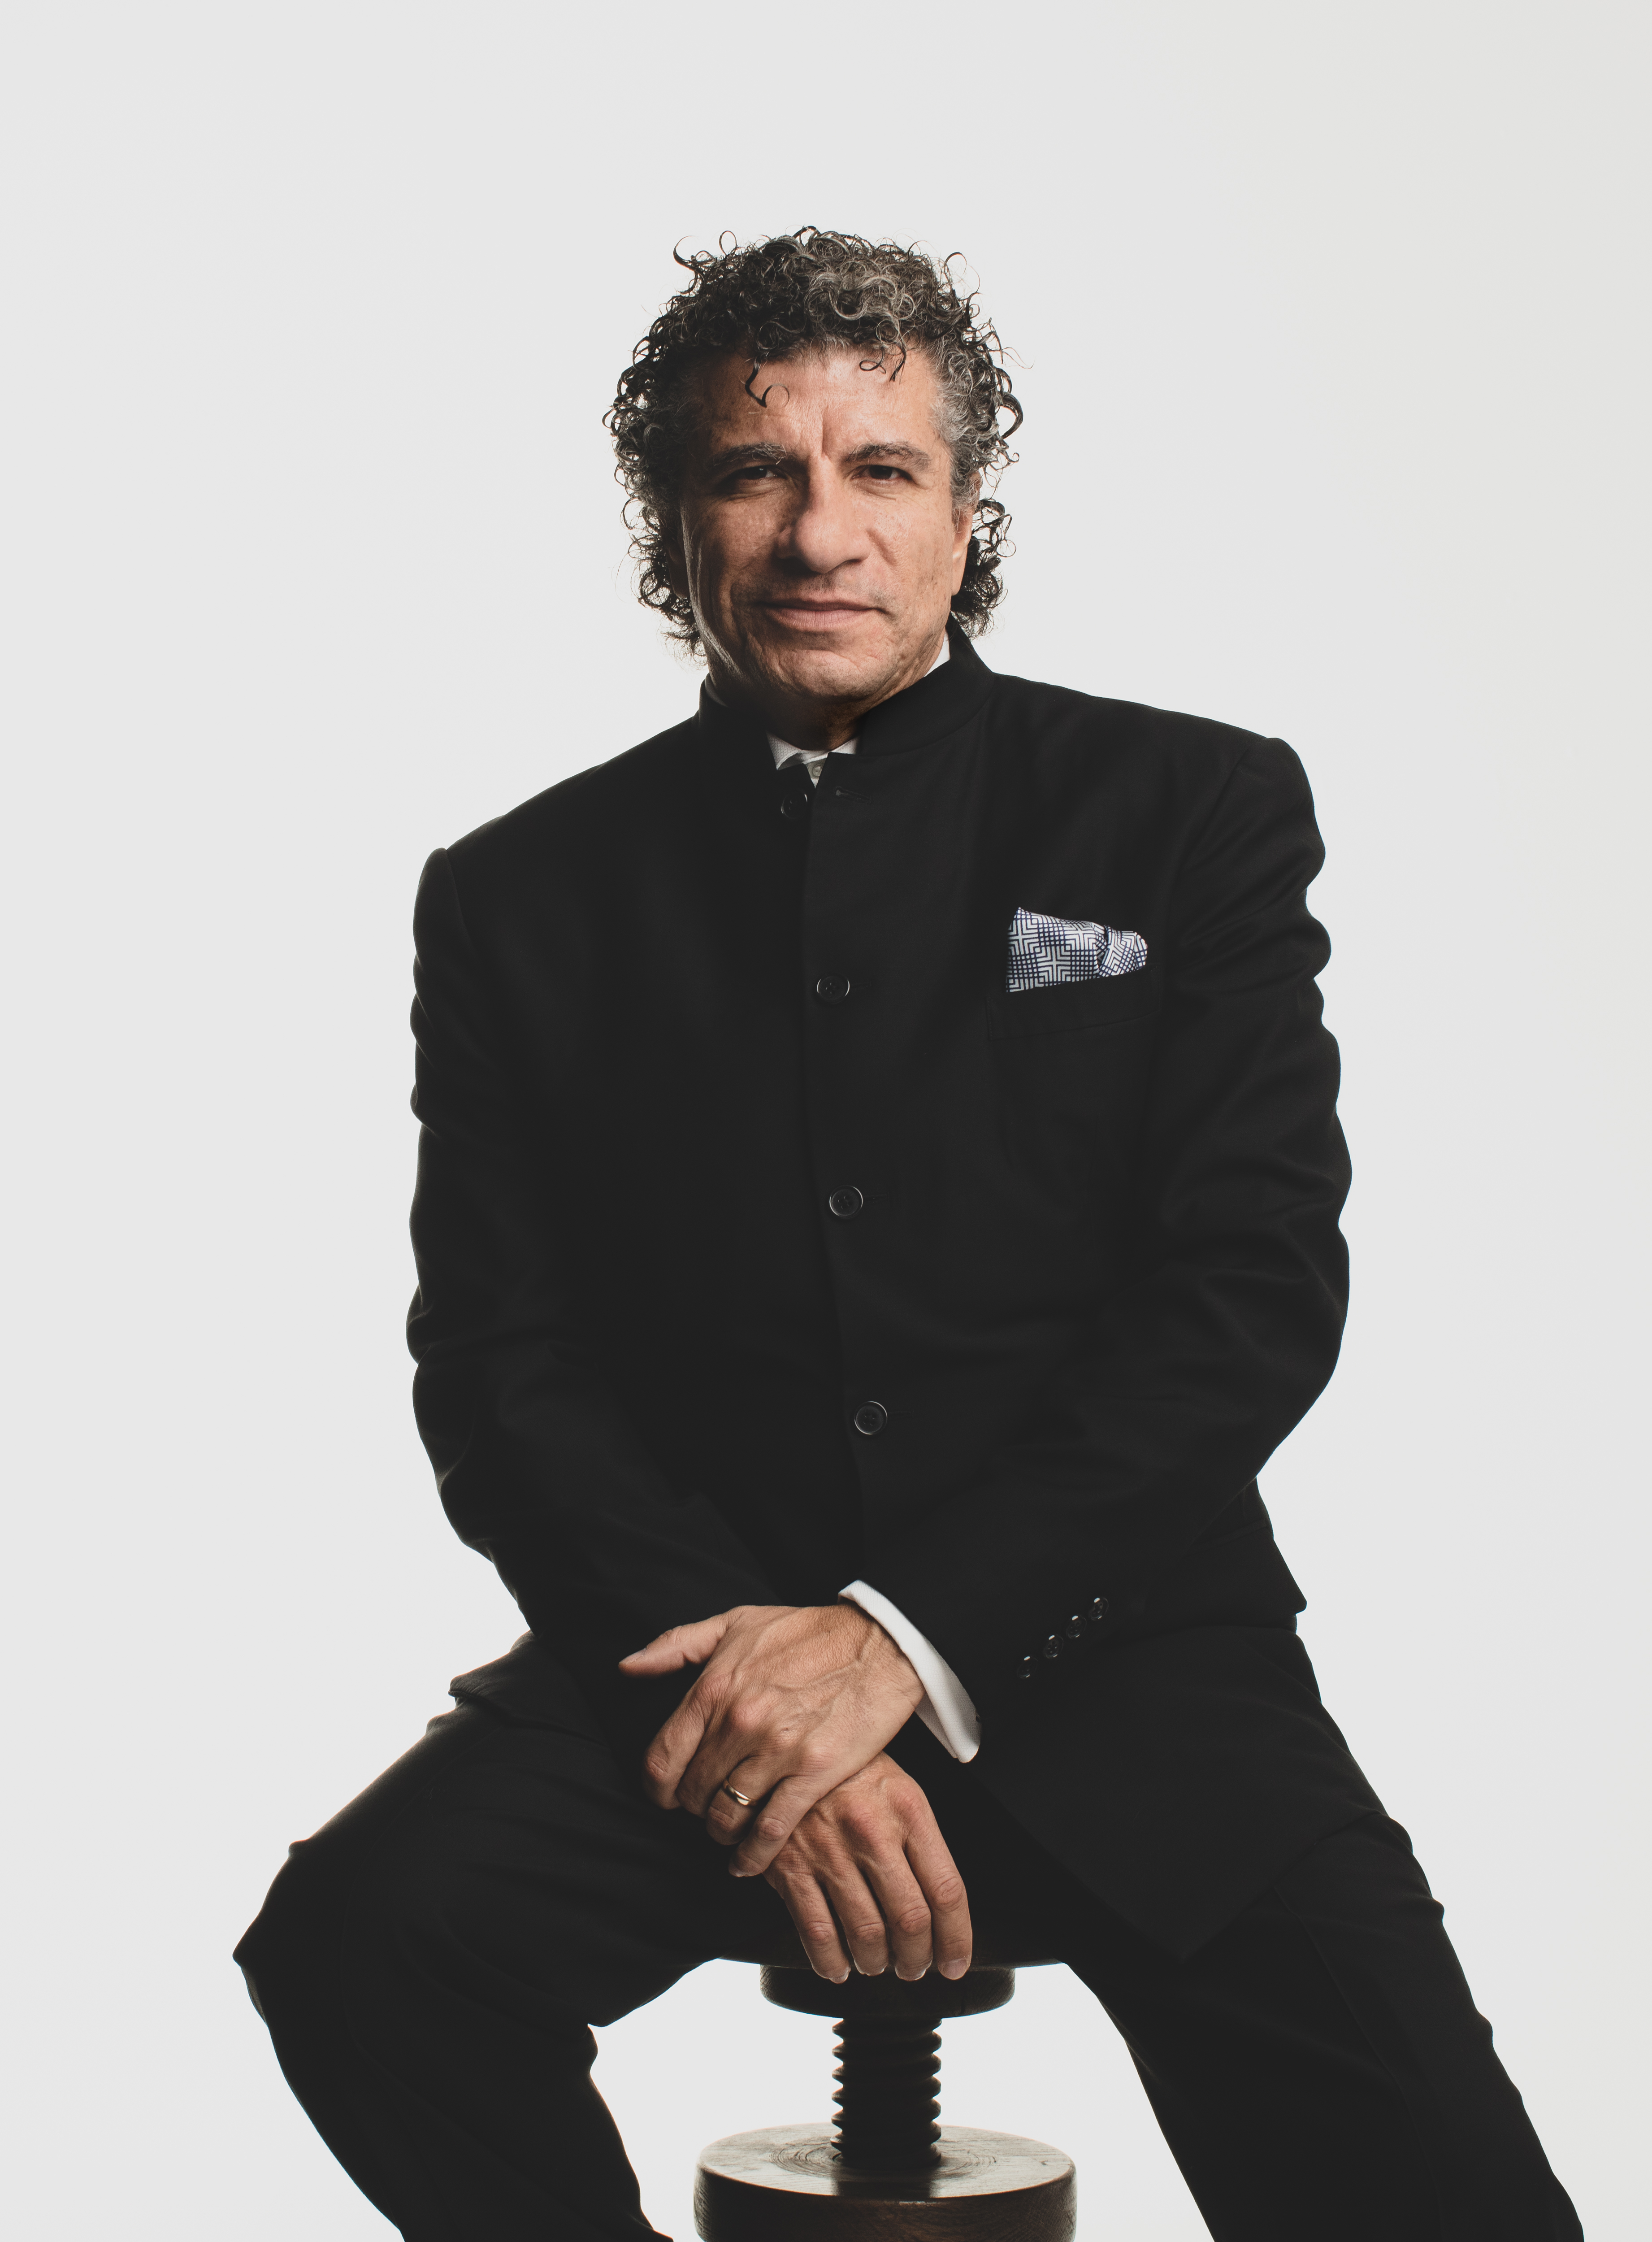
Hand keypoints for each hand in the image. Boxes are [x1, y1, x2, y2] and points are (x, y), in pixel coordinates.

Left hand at [619, 1603, 924, 1876]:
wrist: (878, 1643)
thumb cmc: (805, 1632)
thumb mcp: (735, 1622)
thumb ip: (676, 1645)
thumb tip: (627, 1667)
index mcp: (714, 1687)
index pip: (661, 1760)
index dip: (657, 1789)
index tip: (666, 1797)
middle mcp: (739, 1721)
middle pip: (693, 1793)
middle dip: (694, 1808)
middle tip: (705, 1809)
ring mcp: (777, 1750)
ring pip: (727, 1816)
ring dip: (722, 1832)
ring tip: (729, 1830)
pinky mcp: (814, 1773)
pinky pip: (769, 1831)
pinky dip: (752, 1857)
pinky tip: (746, 1863)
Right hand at [764, 1755, 971, 1982]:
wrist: (787, 1751)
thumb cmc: (850, 1773)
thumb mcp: (899, 1790)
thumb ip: (920, 1843)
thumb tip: (939, 1907)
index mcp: (908, 1811)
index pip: (946, 1890)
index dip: (957, 1939)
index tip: (955, 1962)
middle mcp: (873, 1833)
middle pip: (910, 1920)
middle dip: (917, 1958)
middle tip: (914, 1966)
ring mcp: (830, 1852)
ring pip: (866, 1935)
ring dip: (877, 1963)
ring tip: (878, 1962)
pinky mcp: (791, 1867)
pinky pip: (818, 1933)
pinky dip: (832, 1962)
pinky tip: (839, 1965)